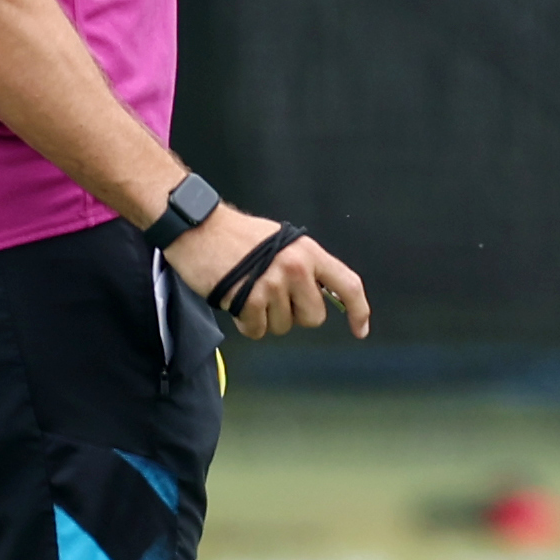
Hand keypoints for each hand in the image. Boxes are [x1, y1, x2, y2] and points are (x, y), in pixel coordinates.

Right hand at [167, 208, 373, 341]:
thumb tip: (321, 292)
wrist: (199, 229)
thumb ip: (306, 266)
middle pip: (313, 317)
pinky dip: (246, 323)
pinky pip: (257, 330)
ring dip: (266, 317)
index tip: (360, 329)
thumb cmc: (238, 236)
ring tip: (250, 291)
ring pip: (283, 326)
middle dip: (295, 314)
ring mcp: (273, 285)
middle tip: (273, 295)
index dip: (359, 310)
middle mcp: (296, 268)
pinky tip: (237, 301)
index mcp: (309, 253)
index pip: (347, 285)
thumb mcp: (284, 243)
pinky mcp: (248, 300)